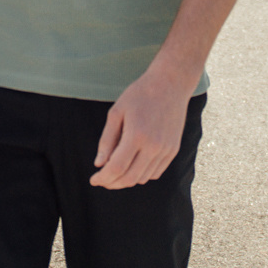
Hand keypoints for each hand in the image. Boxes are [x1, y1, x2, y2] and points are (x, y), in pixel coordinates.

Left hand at [91, 68, 191, 189]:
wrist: (170, 84)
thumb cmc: (139, 95)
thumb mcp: (116, 112)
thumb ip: (107, 140)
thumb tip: (99, 164)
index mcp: (136, 135)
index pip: (116, 168)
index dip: (103, 178)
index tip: (93, 180)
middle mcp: (153, 146)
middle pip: (130, 178)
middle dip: (112, 183)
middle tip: (102, 180)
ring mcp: (166, 150)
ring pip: (143, 178)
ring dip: (127, 180)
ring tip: (115, 172)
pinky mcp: (173, 150)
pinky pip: (155, 173)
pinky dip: (141, 175)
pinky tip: (132, 166)